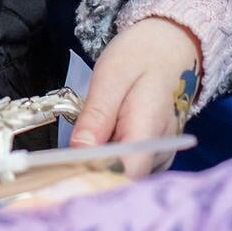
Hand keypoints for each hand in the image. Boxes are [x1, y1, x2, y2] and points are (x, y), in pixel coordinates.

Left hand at [69, 17, 201, 178]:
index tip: (64, 172)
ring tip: (77, 149)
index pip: (124, 174)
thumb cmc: (140, 57)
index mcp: (150, 132)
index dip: (93, 177)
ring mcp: (159, 160)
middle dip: (88, 175)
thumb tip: (78, 152)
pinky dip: (106, 162)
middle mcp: (160, 154)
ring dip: (96, 168)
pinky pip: (126, 169)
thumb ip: (96, 116)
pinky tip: (93, 148)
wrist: (169, 50)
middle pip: (121, 180)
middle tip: (62, 159)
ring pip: (121, 177)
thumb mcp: (110, 77)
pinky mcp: (152, 159)